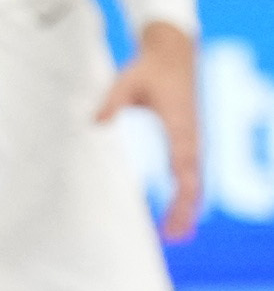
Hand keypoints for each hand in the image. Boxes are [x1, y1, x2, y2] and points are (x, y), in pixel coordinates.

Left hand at [98, 19, 201, 240]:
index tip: (172, 219)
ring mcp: (192, 139)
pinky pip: (190, 169)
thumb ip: (111, 102)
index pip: (185, 171)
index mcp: (180, 127)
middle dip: (186, 211)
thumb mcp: (127, 80)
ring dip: (187, 205)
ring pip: (195, 179)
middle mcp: (191, 137)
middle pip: (194, 183)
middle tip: (173, 238)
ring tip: (175, 232)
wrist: (173, 52)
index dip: (182, 198)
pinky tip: (178, 207)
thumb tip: (95, 122)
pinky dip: (187, 190)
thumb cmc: (150, 67)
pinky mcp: (188, 137)